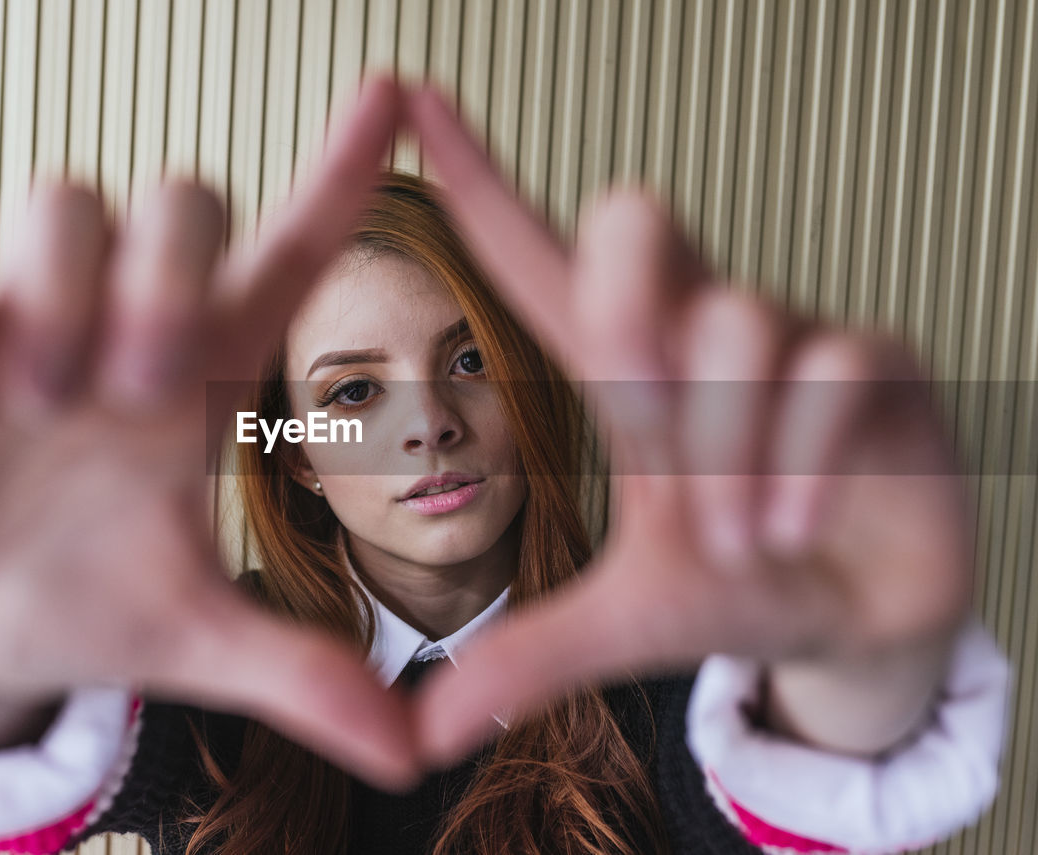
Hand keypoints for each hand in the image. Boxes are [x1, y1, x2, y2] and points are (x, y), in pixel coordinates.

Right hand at [0, 77, 418, 788]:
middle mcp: (121, 323)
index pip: (288, 252)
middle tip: (136, 387)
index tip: (394, 95)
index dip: (342, 170)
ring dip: (62, 295)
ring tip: (34, 409)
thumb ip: (299, 674)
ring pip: (61, 202)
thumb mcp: (193, 641)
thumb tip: (415, 755)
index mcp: (204, 376)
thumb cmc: (87, 607)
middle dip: (167, 273)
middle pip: (179, 198)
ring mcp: (18, 319)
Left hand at [403, 85, 973, 765]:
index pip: (537, 251)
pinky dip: (795, 463)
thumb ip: (524, 661)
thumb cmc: (736, 587)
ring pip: (732, 324)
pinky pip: (826, 369)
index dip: (477, 172)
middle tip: (642, 419)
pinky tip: (787, 530)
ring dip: (723, 449)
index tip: (410, 94)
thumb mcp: (622, 628)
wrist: (857, 619)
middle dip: (626, 310)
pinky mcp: (874, 362)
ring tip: (737, 538)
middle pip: (633, 222)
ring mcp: (789, 335)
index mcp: (626, 368)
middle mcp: (699, 329)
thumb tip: (416, 736)